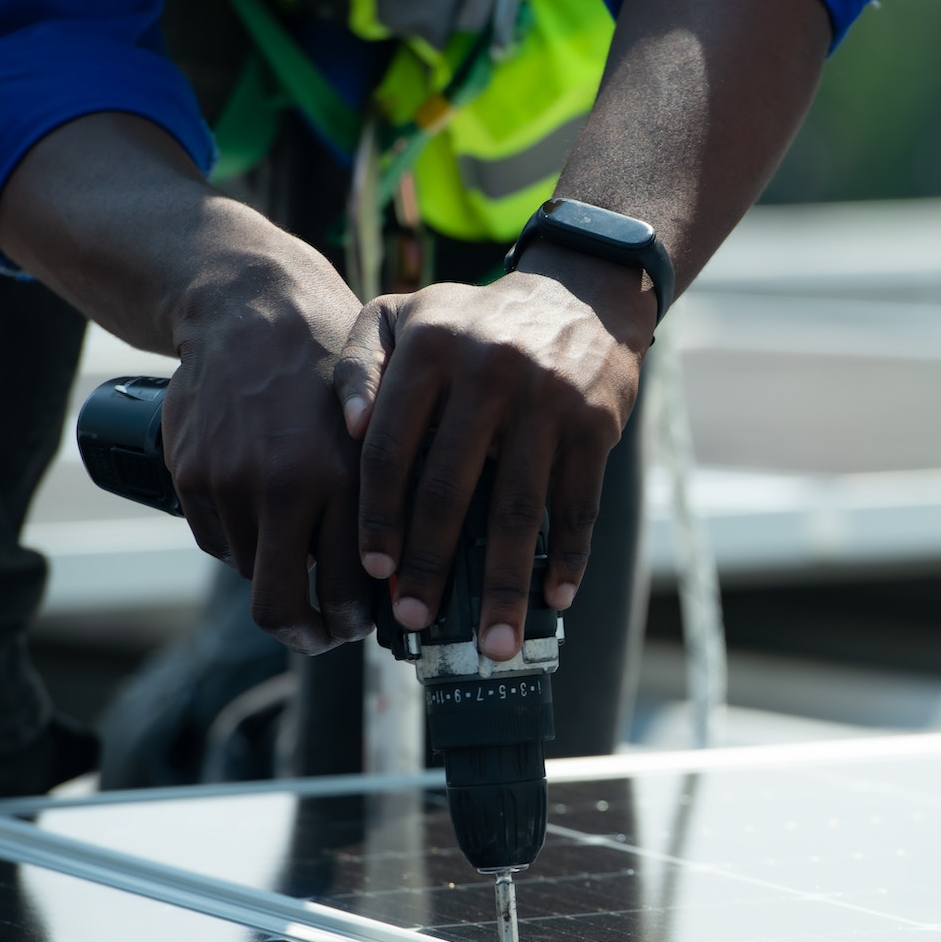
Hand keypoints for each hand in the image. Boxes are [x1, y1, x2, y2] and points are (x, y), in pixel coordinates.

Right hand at [0, 113, 375, 655]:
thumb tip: (414, 566)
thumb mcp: (384, 421)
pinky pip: (216, 541)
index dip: (354, 624)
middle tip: (324, 634)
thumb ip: (394, 488)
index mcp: (343, 478)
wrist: (252, 307)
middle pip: (282, 609)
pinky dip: (241, 542)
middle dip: (307, 635)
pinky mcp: (190, 475)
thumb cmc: (334, 364)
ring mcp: (229, 485)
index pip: (348, 591)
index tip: (362, 626)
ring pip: (249, 576)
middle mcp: (283, 488)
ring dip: (277, 578)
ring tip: (301, 564)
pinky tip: (264, 521)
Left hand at [334, 247, 654, 661]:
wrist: (579, 298)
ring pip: (517, 511)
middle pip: (449, 489)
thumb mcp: (403, 316)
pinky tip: (554, 601)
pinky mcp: (595, 425)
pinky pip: (578, 506)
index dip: (378, 515)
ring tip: (494, 644)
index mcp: (428, 348)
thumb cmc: (472, 325)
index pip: (391, 447)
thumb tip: (346, 428)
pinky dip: (568, 559)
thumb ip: (359, 363)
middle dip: (430, 564)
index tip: (374, 569)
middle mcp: (487, 372)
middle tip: (415, 617)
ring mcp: (546, 401)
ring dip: (504, 586)